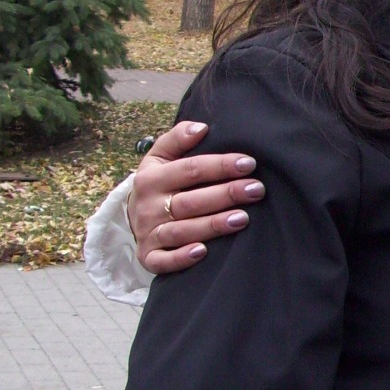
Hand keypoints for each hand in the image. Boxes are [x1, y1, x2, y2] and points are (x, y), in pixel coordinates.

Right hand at [130, 121, 265, 274]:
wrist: (133, 217)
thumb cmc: (159, 184)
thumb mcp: (160, 158)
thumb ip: (177, 139)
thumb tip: (201, 127)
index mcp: (151, 178)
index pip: (189, 169)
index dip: (220, 165)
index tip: (249, 163)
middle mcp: (148, 206)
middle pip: (190, 201)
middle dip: (225, 195)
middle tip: (256, 190)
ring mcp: (148, 233)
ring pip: (182, 230)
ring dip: (212, 225)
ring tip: (242, 218)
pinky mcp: (149, 257)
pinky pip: (163, 261)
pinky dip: (181, 258)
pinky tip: (204, 252)